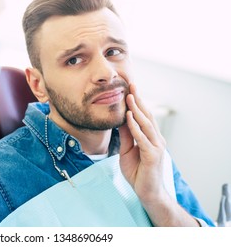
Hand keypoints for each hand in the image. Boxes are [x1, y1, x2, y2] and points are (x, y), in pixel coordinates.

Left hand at [119, 84, 199, 225]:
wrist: (147, 193)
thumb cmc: (137, 172)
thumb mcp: (127, 150)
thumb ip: (126, 136)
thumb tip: (121, 120)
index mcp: (151, 138)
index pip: (144, 116)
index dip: (138, 102)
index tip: (130, 89)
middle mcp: (156, 140)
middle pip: (147, 116)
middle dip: (139, 100)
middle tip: (132, 85)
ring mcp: (156, 147)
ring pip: (146, 124)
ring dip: (137, 109)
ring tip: (130, 96)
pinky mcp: (153, 156)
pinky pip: (142, 138)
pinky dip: (135, 127)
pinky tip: (130, 117)